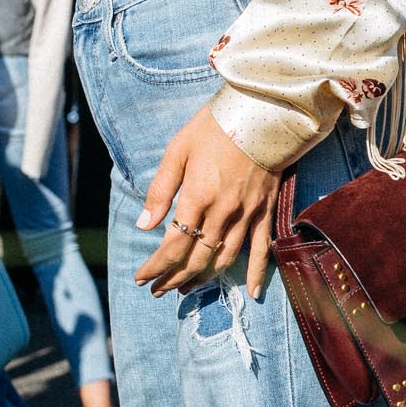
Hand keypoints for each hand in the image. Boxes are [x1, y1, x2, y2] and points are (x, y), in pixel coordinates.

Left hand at [134, 103, 280, 298]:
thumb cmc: (215, 126)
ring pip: (223, 259)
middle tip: (157, 290)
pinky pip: (262, 249)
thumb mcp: (178, 150)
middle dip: (173, 279)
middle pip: (195, 259)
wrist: (262, 112)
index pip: (173, 245)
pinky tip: (251, 293)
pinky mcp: (264, 211)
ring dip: (202, 279)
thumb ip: (160, 190)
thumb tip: (144, 226)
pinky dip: (256, 273)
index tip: (141, 277)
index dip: (156, 267)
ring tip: (185, 289)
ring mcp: (246, 214)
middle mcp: (222, 212)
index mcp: (197, 196)